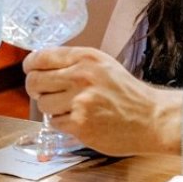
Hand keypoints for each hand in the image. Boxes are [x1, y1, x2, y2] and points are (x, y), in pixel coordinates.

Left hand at [24, 46, 182, 156]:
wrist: (151, 118)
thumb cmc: (126, 93)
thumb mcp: (103, 65)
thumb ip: (74, 63)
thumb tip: (40, 65)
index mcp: (86, 58)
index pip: (41, 57)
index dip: (31, 65)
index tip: (31, 70)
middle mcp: (81, 76)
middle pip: (34, 81)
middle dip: (35, 88)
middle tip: (43, 92)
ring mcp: (80, 102)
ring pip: (43, 104)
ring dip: (51, 108)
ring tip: (69, 107)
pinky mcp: (80, 125)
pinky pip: (54, 122)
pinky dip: (62, 122)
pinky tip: (78, 120)